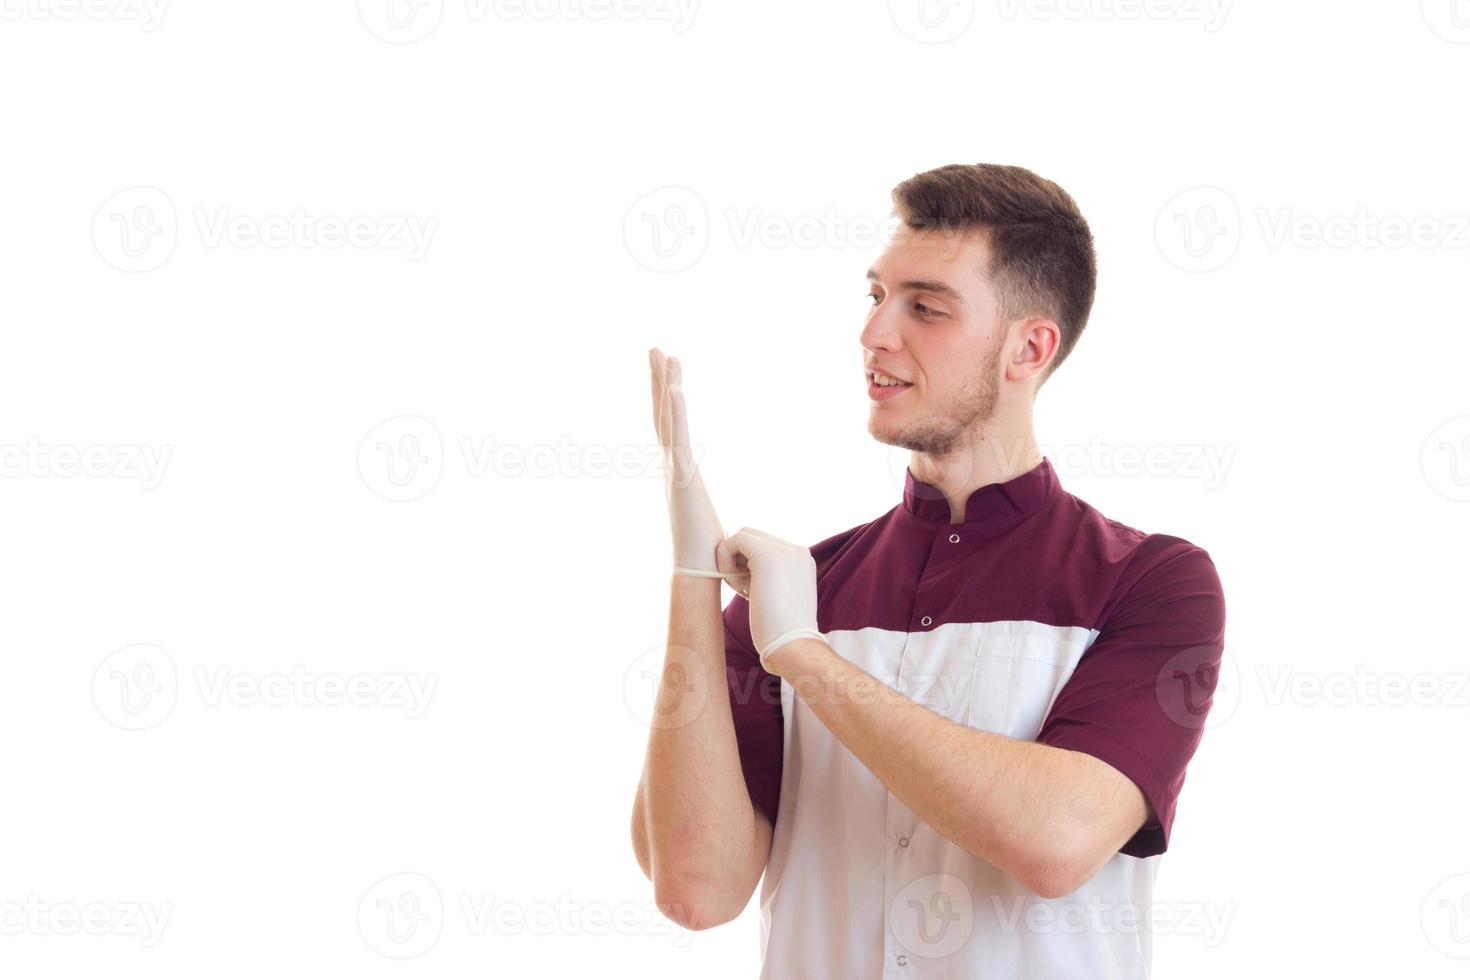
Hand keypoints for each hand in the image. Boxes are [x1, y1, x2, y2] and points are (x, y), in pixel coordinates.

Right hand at [649, 348, 727, 576]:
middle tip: (655, 348)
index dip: (665, 398)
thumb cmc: (708, 552)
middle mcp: (670, 466)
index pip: (669, 426)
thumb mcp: (713, 520)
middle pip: (662, 413)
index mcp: (677, 472)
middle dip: (658, 380)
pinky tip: (676, 388)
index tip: (667, 370)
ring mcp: (674, 470)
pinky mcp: (683, 478)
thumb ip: (711, 509)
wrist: (699, 572)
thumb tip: (722, 517)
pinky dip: (676, 413)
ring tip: (664, 355)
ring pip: (667, 418)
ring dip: (665, 385)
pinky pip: (678, 438)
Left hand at [718, 528, 821, 668]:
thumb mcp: (782, 596)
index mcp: (802, 559)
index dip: (748, 564)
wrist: (793, 645)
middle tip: (744, 590)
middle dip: (739, 559)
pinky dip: (724, 559)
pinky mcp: (766, 555)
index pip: (765, 545)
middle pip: (752, 536)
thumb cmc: (782, 631)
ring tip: (744, 591)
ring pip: (742, 536)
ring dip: (733, 561)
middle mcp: (796, 549)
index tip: (751, 590)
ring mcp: (784, 550)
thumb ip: (772, 577)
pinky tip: (735, 585)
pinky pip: (733, 541)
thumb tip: (745, 569)